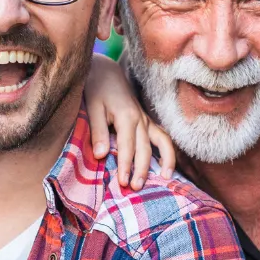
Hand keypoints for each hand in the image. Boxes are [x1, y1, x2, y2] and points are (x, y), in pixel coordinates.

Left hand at [85, 53, 174, 186]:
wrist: (106, 72)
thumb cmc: (96, 90)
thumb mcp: (92, 108)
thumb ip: (97, 131)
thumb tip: (101, 155)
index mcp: (126, 116)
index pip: (127, 147)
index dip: (126, 166)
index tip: (123, 183)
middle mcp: (140, 119)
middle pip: (145, 148)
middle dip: (141, 169)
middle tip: (136, 188)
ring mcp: (146, 119)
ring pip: (161, 142)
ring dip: (164, 161)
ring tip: (165, 178)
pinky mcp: (147, 120)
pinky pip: (162, 137)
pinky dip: (167, 151)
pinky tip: (167, 166)